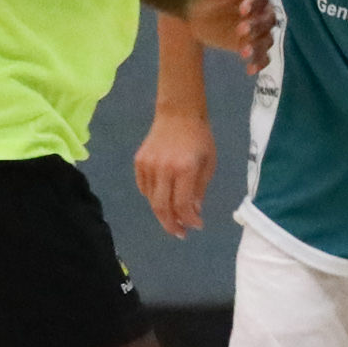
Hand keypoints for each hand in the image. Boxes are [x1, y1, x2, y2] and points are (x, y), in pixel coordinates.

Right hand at [136, 111, 218, 236]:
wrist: (178, 112)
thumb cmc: (199, 137)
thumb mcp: (208, 164)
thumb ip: (199, 190)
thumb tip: (193, 213)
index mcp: (184, 169)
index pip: (181, 204)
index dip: (188, 220)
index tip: (196, 226)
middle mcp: (164, 169)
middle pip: (162, 207)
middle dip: (171, 224)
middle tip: (180, 233)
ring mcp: (148, 165)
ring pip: (151, 200)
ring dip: (163, 213)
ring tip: (173, 218)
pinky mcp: (139, 162)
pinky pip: (144, 188)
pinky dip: (153, 198)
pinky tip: (163, 199)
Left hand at [185, 0, 272, 72]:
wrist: (200, 12)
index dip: (254, 2)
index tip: (243, 10)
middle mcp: (263, 10)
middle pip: (267, 19)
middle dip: (256, 25)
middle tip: (240, 30)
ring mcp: (260, 29)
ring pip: (267, 39)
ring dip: (258, 46)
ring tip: (243, 53)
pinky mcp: (254, 45)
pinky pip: (263, 56)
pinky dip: (259, 63)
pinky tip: (250, 69)